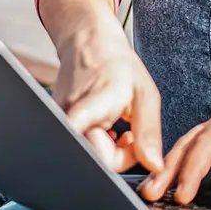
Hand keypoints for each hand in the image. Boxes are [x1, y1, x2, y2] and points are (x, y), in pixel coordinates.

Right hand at [53, 24, 163, 172]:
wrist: (88, 43)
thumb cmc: (117, 64)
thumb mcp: (145, 93)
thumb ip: (148, 132)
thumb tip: (154, 167)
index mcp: (93, 107)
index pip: (98, 156)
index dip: (121, 158)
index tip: (132, 139)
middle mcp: (69, 118)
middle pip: (95, 161)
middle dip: (118, 156)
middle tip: (128, 133)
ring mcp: (58, 123)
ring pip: (88, 156)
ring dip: (108, 149)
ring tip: (116, 126)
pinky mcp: (56, 125)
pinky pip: (80, 147)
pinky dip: (96, 143)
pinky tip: (103, 128)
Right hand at [138, 105, 210, 203]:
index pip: (209, 142)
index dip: (193, 168)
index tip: (183, 194)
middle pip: (190, 144)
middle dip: (169, 169)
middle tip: (151, 194)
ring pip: (187, 152)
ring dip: (169, 173)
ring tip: (150, 194)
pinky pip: (194, 162)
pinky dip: (179, 176)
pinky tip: (167, 192)